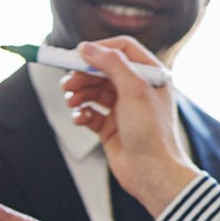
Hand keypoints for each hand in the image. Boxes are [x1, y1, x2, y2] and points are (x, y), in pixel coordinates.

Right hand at [63, 36, 199, 215]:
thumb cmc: (152, 133)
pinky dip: (81, 113)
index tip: (79, 54)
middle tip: (67, 83)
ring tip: (72, 101)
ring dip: (79, 93)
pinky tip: (79, 118)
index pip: (124, 49)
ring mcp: (124, 109)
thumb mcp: (134, 90)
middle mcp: (138, 90)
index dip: (100, 49)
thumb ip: (112, 64)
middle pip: (103, 70)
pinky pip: (90, 113)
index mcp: (152, 76)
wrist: (152, 173)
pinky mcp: (111, 127)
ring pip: (94, 91)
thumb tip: (88, 47)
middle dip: (83, 74)